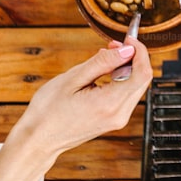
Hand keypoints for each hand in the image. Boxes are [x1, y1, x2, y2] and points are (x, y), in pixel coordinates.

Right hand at [8, 34, 151, 161]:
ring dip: (127, 68)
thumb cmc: (47, 111)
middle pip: (142, 79)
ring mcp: (119, 119)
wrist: (37, 141)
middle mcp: (120, 114)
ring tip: (106, 56)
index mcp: (110, 103)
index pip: (142, 73)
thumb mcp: (71, 79)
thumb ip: (102, 63)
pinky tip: (105, 72)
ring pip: (136, 86)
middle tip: (114, 45)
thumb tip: (127, 50)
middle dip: (133, 57)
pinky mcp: (115, 120)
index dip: (140, 52)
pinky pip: (127, 95)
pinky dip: (121, 80)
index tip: (129, 39)